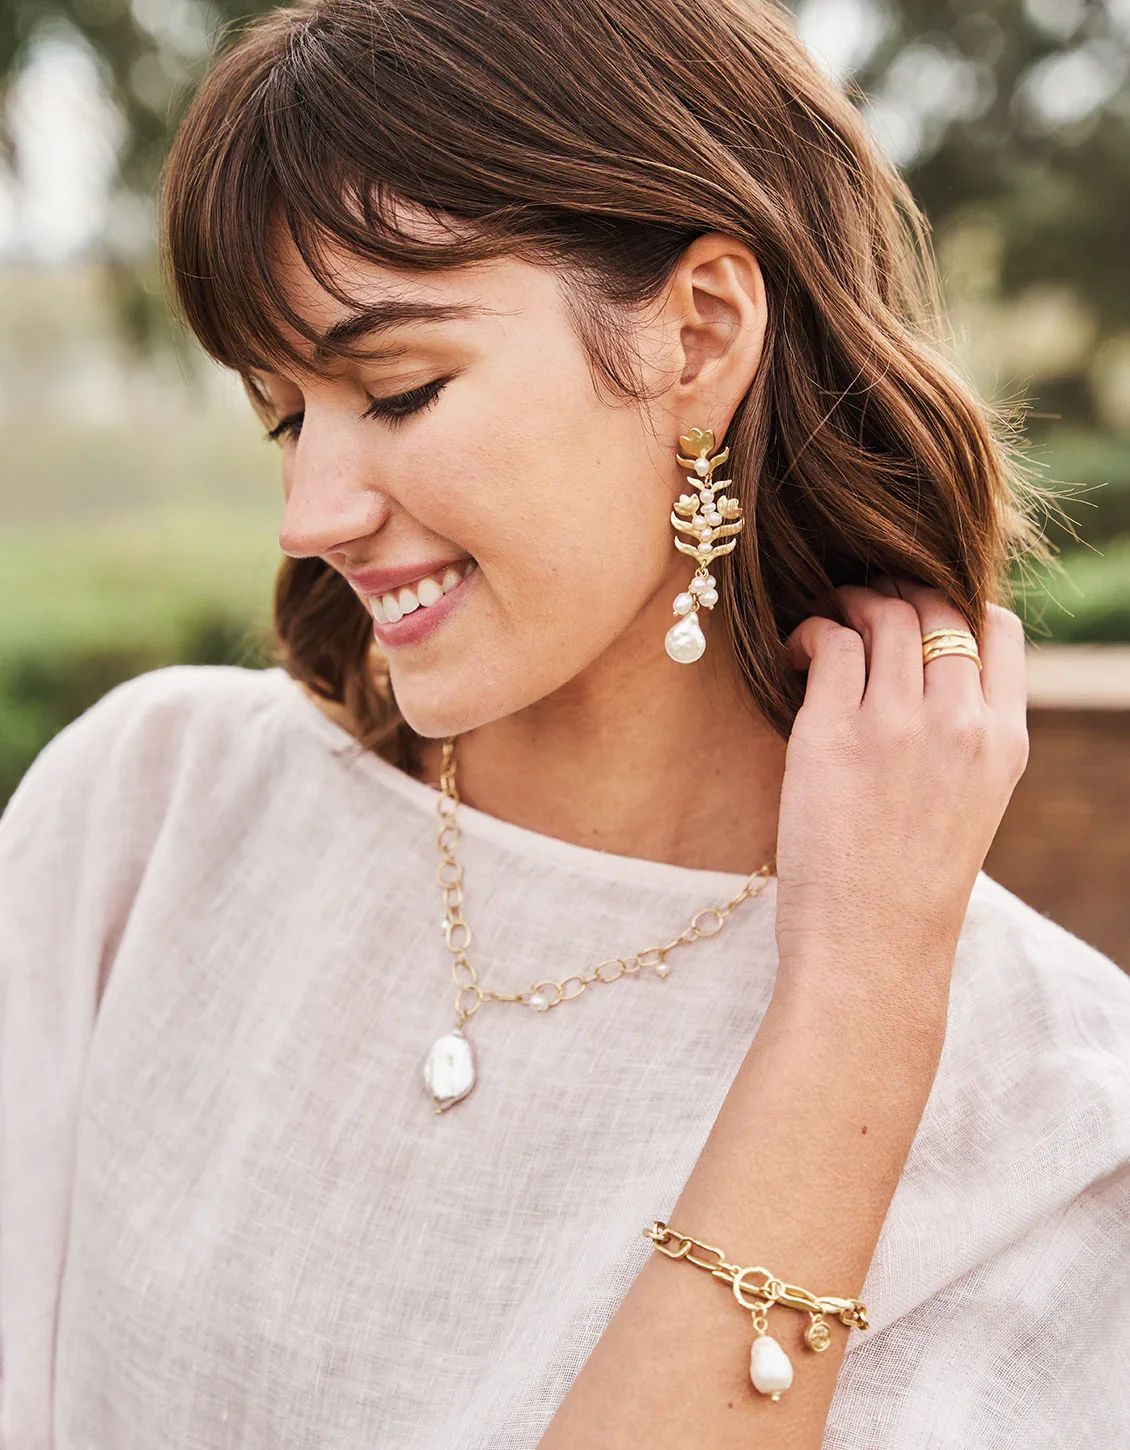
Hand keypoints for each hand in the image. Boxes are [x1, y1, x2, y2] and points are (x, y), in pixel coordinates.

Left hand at [772, 579, 1028, 1020]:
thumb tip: (924, 681)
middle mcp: (960, 721)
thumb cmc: (910, 886)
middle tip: (860, 605)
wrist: (872, 946)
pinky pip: (831, 642)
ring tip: (826, 619)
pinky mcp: (835, 731)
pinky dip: (811, 632)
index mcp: (1004, 739)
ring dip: (851, 602)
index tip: (918, 613)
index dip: (955, 604)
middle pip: (938, 607)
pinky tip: (795, 652)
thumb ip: (962, 739)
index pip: (998, 629)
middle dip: (897, 592)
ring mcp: (899, 723)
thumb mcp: (969, 805)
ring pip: (886, 612)